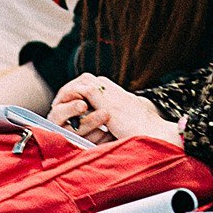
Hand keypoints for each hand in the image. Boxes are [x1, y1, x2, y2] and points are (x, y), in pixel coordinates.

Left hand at [47, 74, 181, 146]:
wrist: (153, 132)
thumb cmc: (144, 134)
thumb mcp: (128, 125)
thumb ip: (116, 123)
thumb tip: (111, 132)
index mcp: (119, 95)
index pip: (96, 84)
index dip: (82, 91)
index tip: (73, 103)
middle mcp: (113, 90)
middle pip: (87, 78)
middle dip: (72, 87)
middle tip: (60, 101)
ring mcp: (109, 92)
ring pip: (83, 81)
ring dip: (69, 90)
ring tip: (58, 103)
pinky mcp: (104, 98)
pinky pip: (81, 89)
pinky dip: (70, 95)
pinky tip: (62, 105)